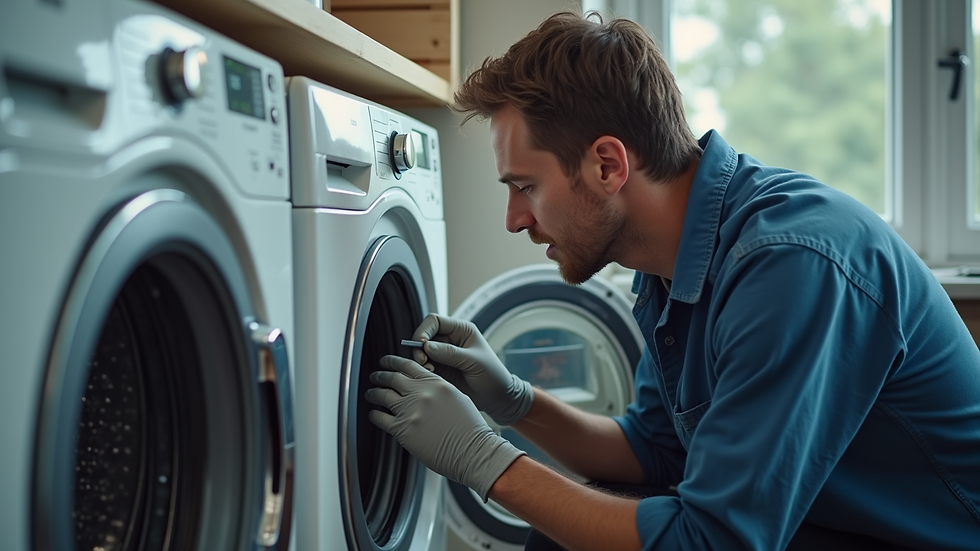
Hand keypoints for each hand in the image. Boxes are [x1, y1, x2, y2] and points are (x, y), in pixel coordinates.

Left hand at [366, 355, 525, 500]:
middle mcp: (421, 393)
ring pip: (382, 395)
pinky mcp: (402, 430)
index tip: (386, 362)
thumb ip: (438, 388)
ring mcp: (410, 411)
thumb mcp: (457, 398)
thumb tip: (423, 386)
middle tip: (375, 376)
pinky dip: (374, 415)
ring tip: (371, 394)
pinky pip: (380, 418)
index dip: (393, 362)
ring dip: (373, 393)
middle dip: (380, 375)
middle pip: (392, 378)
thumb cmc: (470, 428)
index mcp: (435, 383)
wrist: (473, 451)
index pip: (408, 365)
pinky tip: (374, 414)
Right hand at [412, 313, 533, 425]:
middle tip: (423, 361)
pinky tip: (431, 378)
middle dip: (419, 348)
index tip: (421, 344)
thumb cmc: (492, 375)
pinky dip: (423, 371)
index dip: (424, 330)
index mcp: (461, 330)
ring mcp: (443, 355)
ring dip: (420, 361)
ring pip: (421, 352)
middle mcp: (450, 340)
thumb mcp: (474, 362)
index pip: (434, 321)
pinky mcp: (439, 370)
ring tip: (430, 371)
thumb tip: (426, 346)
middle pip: (424, 336)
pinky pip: (423, 367)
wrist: (497, 397)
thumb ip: (450, 353)